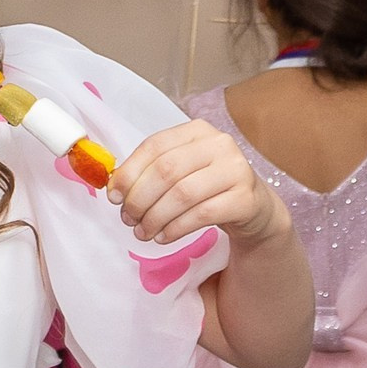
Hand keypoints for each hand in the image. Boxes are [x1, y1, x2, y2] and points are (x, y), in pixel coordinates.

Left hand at [107, 120, 289, 247]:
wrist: (253, 207)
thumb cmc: (208, 187)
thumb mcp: (182, 171)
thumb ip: (151, 172)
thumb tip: (115, 187)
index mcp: (197, 130)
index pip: (155, 146)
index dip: (129, 172)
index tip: (114, 197)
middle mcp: (220, 144)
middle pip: (166, 170)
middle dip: (140, 199)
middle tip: (128, 219)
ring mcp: (236, 170)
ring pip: (183, 194)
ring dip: (155, 217)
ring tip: (143, 233)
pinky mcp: (245, 198)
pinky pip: (202, 215)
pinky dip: (176, 229)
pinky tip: (164, 237)